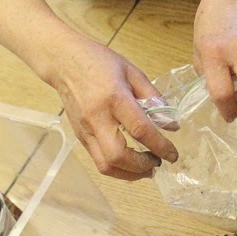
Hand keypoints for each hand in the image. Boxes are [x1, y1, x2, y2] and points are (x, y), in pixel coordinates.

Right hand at [43, 34, 176, 179]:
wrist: (63, 61)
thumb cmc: (100, 62)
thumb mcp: (132, 72)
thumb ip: (153, 97)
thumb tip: (171, 124)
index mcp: (115, 98)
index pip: (140, 130)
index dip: (160, 146)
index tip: (173, 154)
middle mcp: (97, 118)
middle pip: (118, 156)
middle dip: (142, 166)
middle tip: (158, 162)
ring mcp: (86, 130)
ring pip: (106, 165)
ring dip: (130, 173)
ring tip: (146, 167)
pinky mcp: (80, 137)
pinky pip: (98, 161)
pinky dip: (118, 167)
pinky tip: (131, 162)